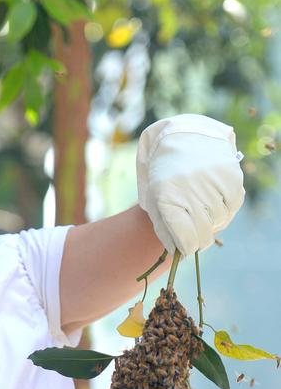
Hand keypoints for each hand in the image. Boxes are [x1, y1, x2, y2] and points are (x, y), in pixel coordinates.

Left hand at [136, 114, 244, 256]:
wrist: (181, 136)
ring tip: (203, 210)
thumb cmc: (165, 174)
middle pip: (203, 234)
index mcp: (167, 199)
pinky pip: (234, 204)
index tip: (185, 247)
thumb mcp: (155, 200)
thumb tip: (179, 252)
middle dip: (199, 240)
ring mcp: (212, 182)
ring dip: (213, 222)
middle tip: (195, 235)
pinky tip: (215, 199)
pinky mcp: (229, 174)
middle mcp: (190, 191)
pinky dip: (227, 207)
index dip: (186, 249)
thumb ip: (164, 229)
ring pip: (220, 221)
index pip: (185, 240)